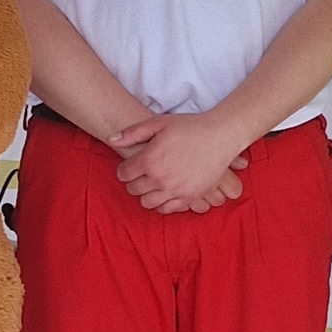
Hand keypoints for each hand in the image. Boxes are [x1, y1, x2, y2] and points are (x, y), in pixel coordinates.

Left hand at [113, 112, 248, 212]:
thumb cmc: (189, 127)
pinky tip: (164, 193)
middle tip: (138, 175)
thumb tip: (111, 139)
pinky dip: (162, 204)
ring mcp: (175, 190)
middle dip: (132, 182)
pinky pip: (167, 209)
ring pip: (147, 203)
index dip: (123, 170)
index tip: (128, 167)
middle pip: (133, 189)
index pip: (123, 174)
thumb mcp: (158, 123)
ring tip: (151, 185)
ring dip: (145, 195)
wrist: (220, 136)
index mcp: (149, 160)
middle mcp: (159, 178)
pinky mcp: (189, 197)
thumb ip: (132, 132)